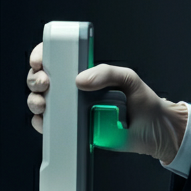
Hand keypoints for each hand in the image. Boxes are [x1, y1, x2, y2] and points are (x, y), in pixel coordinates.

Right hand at [26, 43, 188, 164]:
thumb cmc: (145, 103)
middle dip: (35, 79)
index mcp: (87, 73)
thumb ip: (107, 73)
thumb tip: (81, 79)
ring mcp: (72, 111)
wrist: (155, 134)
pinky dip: (41, 124)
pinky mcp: (74, 130)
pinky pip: (50, 127)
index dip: (42, 57)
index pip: (57, 59)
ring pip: (41, 102)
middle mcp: (75, 90)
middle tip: (44, 83)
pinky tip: (45, 122)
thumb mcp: (129, 80)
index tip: (40, 61)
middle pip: (42, 80)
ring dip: (34, 101)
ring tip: (43, 103)